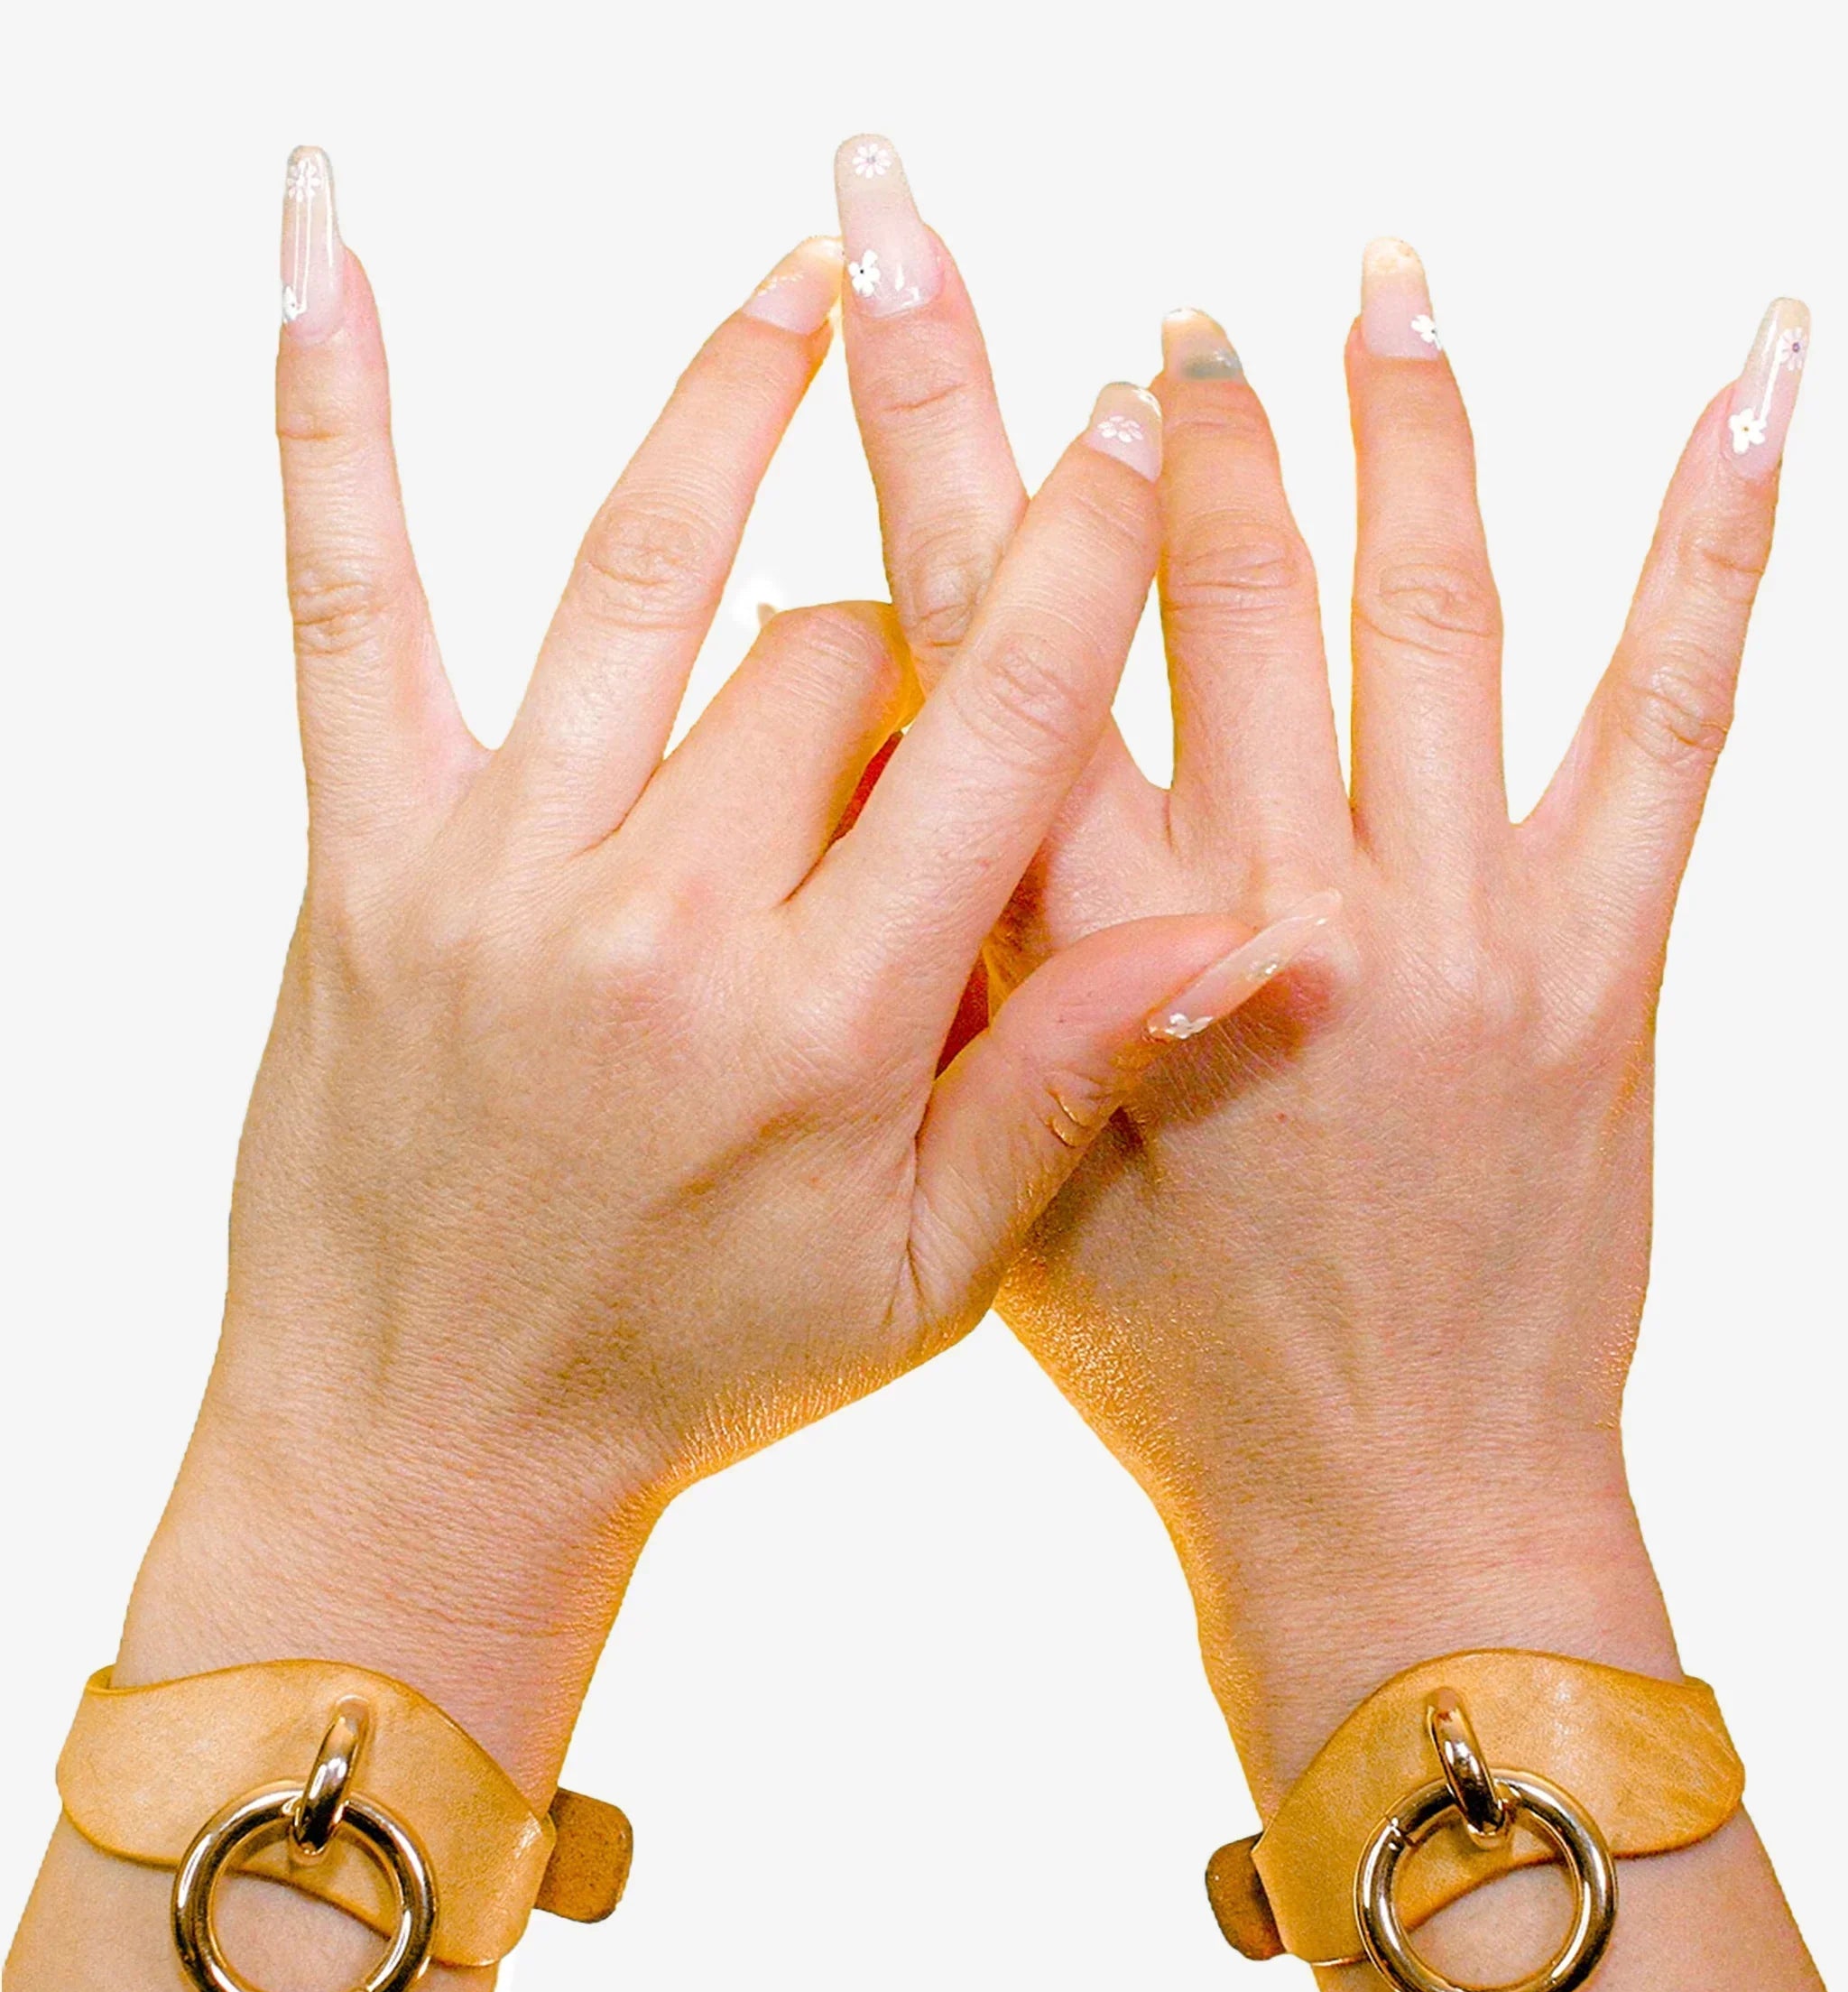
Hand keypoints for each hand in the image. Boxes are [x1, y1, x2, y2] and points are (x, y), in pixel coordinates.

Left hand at [121, 152, 1287, 1794]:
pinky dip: (336, 421)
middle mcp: (667, 923)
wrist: (429, 1439)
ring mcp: (502, 873)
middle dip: (902, 632)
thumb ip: (1067, 1084)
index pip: (994, 735)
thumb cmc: (695, 1370)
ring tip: (809, 281)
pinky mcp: (369, 858)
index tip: (1131, 421)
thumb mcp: (923, 1277)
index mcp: (829, 1027)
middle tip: (903, 698)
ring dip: (735, 406)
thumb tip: (1261, 930)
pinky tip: (328, 244)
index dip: (1077, 565)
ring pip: (648, 579)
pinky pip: (347, 601)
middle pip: (830, 653)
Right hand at [833, 140, 1806, 1795]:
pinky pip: (1673, 717)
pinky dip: (1716, 538)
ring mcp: (1460, 931)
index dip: (943, 432)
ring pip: (1425, 609)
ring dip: (1395, 423)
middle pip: (1207, 588)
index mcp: (1099, 965)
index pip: (998, 643)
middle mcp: (1280, 914)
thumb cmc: (1181, 1374)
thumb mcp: (1011, 1179)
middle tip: (1152, 286)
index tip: (900, 272)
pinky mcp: (1604, 965)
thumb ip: (990, 974)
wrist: (1388, 1515)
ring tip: (1376, 276)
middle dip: (1159, 404)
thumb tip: (943, 770)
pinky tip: (1752, 380)